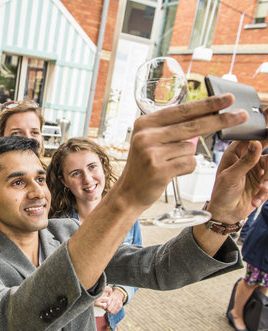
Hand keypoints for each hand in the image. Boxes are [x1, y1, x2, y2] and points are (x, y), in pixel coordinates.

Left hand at [93, 286, 123, 313]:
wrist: (119, 294)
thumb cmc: (110, 295)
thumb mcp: (107, 294)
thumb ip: (102, 298)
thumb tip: (97, 302)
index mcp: (111, 296)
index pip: (107, 304)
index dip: (104, 306)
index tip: (103, 306)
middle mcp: (115, 300)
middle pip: (109, 309)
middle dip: (106, 309)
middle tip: (105, 308)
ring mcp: (118, 303)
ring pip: (112, 311)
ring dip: (109, 311)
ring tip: (108, 309)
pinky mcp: (120, 306)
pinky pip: (115, 312)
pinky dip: (112, 312)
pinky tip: (111, 310)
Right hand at [115, 94, 248, 209]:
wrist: (128, 193)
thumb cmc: (144, 165)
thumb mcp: (150, 140)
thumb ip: (171, 128)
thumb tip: (206, 116)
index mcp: (145, 123)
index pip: (182, 110)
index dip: (207, 104)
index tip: (227, 98)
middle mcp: (146, 135)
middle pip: (192, 125)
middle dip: (219, 120)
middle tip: (241, 116)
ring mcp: (151, 152)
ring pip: (191, 148)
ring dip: (186, 156)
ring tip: (168, 163)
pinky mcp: (159, 170)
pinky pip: (189, 163)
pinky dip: (185, 168)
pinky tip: (170, 172)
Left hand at [208, 137, 267, 223]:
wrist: (226, 214)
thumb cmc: (221, 194)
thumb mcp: (231, 176)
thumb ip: (245, 160)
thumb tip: (255, 143)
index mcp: (235, 153)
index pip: (251, 137)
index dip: (263, 135)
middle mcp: (248, 158)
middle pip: (267, 150)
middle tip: (265, 171)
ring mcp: (258, 170)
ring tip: (262, 189)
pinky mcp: (264, 181)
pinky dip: (266, 192)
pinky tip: (256, 200)